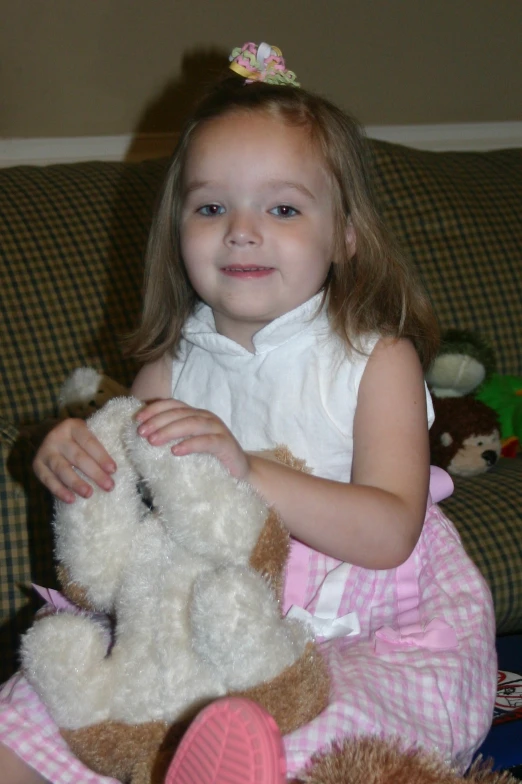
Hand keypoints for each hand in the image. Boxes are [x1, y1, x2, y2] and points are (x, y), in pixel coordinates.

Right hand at [32, 418, 116, 502]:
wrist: (50, 437)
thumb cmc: (77, 440)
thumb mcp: (86, 434)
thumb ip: (98, 445)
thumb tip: (113, 469)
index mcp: (73, 426)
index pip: (89, 442)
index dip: (101, 456)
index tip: (113, 470)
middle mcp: (57, 437)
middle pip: (77, 457)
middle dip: (94, 473)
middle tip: (109, 486)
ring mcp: (45, 451)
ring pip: (62, 469)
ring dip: (76, 483)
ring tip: (89, 494)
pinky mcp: (37, 465)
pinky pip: (48, 480)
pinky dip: (59, 490)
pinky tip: (71, 499)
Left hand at [135, 399, 249, 479]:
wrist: (240, 472)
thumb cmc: (210, 459)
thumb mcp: (188, 445)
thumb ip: (172, 438)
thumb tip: (145, 437)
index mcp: (195, 414)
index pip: (173, 404)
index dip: (154, 409)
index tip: (137, 420)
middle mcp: (206, 417)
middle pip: (179, 413)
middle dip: (157, 421)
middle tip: (141, 433)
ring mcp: (218, 429)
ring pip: (191, 423)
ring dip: (170, 430)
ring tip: (153, 441)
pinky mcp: (226, 444)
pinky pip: (207, 442)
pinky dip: (190, 444)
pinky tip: (176, 451)